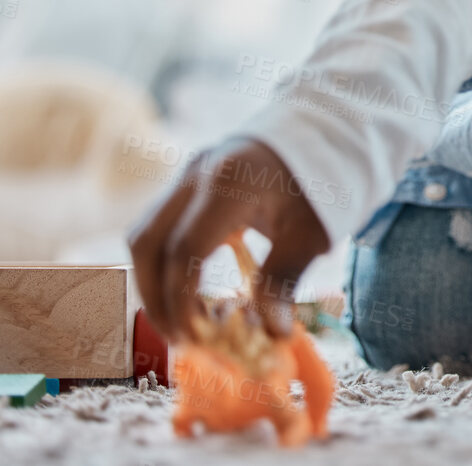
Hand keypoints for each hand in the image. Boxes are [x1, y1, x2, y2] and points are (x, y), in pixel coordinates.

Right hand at [127, 136, 331, 343]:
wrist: (326, 134)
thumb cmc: (321, 183)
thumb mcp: (310, 233)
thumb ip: (283, 281)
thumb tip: (271, 334)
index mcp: (228, 183)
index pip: (184, 250)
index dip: (180, 300)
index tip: (193, 338)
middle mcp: (197, 173)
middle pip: (149, 242)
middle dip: (155, 296)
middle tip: (178, 338)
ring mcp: (187, 172)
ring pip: (145, 232)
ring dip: (153, 280)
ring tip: (179, 321)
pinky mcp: (187, 180)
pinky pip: (159, 224)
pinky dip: (164, 261)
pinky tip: (185, 291)